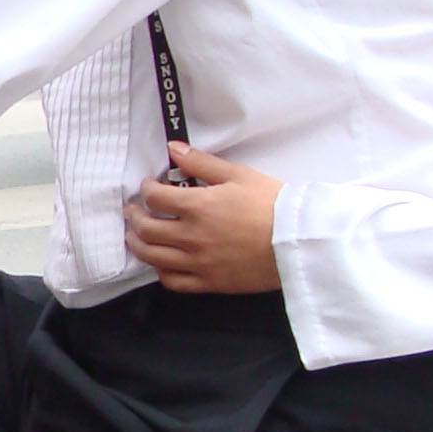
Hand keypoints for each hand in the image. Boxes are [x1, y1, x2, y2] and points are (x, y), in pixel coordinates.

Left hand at [120, 144, 285, 293]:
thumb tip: (174, 149)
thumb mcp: (238, 175)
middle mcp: (192, 236)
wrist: (299, 242)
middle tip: (134, 211)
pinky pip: (174, 281)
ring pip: (153, 257)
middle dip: (135, 218)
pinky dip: (161, 272)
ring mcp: (199, 262)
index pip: (155, 198)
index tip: (149, 187)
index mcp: (198, 207)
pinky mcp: (210, 282)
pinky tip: (161, 263)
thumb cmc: (272, 205)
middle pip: (147, 229)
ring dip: (138, 245)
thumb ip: (202, 162)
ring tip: (135, 237)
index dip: (147, 190)